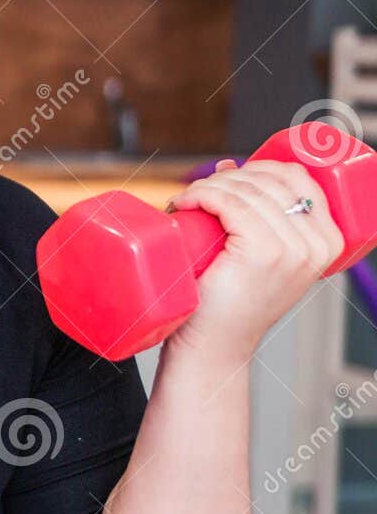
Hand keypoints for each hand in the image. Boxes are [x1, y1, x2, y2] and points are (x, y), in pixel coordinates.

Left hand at [164, 157, 345, 364]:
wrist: (215, 347)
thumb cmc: (229, 303)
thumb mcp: (259, 253)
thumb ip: (257, 214)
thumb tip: (229, 166)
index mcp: (329, 240)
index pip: (298, 177)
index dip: (259, 167)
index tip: (227, 178)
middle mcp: (318, 243)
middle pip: (270, 180)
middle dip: (228, 177)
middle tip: (198, 194)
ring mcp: (292, 248)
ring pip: (246, 190)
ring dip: (208, 186)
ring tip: (187, 202)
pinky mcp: (263, 251)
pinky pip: (230, 203)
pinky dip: (202, 195)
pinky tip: (185, 203)